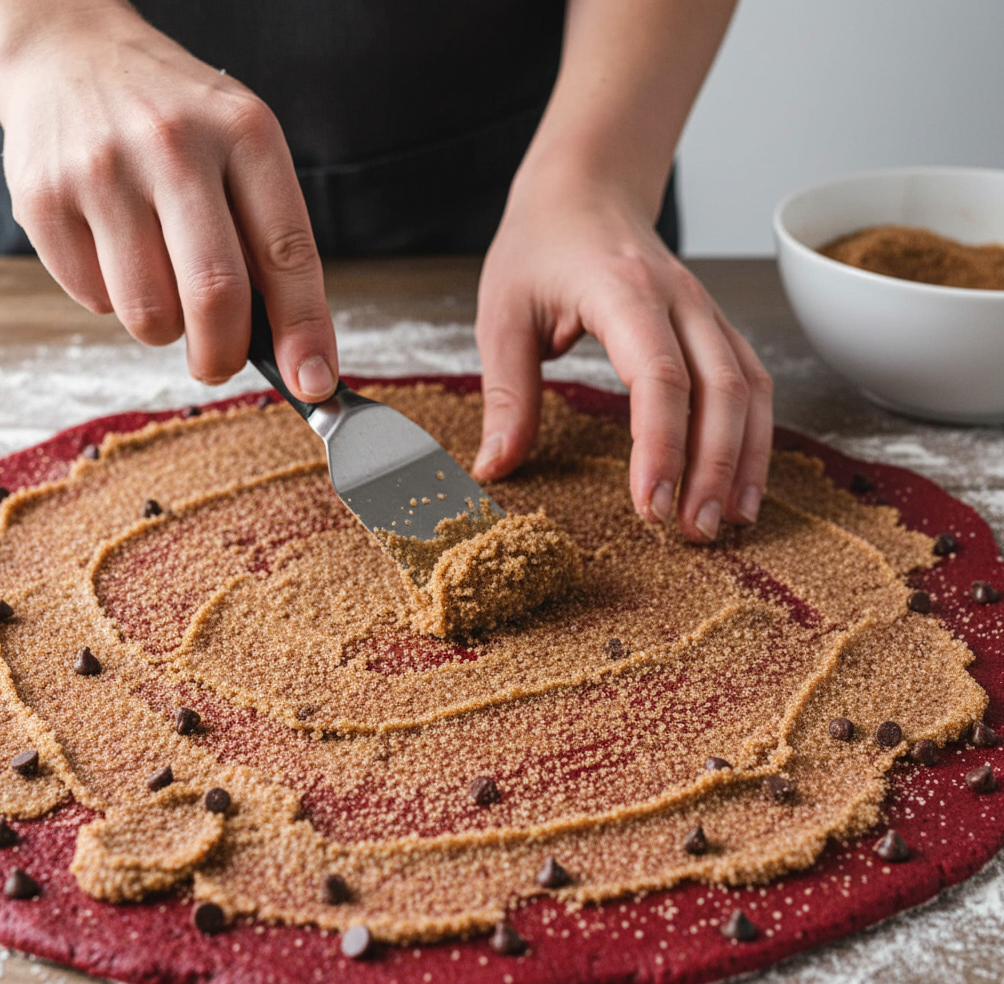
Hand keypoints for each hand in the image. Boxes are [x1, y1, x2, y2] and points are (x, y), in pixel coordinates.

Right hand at [0, 0, 336, 400]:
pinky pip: (95, 300)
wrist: (69, 52)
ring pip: (150, 314)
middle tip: (221, 365)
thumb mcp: (243, 149)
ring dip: (166, 328)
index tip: (314, 383)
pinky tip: (116, 251)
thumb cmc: (178, 124)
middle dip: (225, 355)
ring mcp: (103, 170)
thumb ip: (271, 239)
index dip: (305, 331)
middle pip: (215, 295)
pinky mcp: (44, 197)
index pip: (288, 254)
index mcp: (245, 134)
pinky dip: (115, 301)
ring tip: (164, 286)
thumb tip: (298, 353)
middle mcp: (175, 145)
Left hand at [473, 176, 772, 541]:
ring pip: (750, 388)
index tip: (650, 506)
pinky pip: (751, 382)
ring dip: (746, 458)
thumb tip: (495, 468)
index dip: (661, 445)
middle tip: (693, 533)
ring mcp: (706, 311)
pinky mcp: (715, 326)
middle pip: (721, 388)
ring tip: (729, 522)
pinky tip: (742, 482)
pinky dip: (754, 435)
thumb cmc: (540, 244)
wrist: (586, 185)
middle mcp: (680, 300)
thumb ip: (506, 392)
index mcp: (623, 292)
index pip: (659, 376)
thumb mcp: (503, 313)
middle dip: (714, 467)